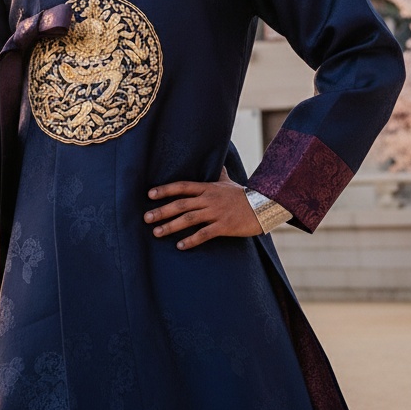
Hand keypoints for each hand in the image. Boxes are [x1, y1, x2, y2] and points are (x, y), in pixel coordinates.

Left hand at [144, 167, 260, 249]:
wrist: (264, 206)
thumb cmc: (243, 195)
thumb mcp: (228, 182)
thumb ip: (219, 174)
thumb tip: (218, 163)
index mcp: (208, 188)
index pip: (182, 186)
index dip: (165, 190)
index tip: (150, 194)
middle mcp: (209, 199)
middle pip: (180, 204)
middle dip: (162, 211)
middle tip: (146, 218)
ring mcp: (216, 213)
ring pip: (189, 219)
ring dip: (171, 226)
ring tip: (156, 233)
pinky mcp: (224, 226)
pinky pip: (204, 234)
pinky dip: (191, 240)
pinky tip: (180, 246)